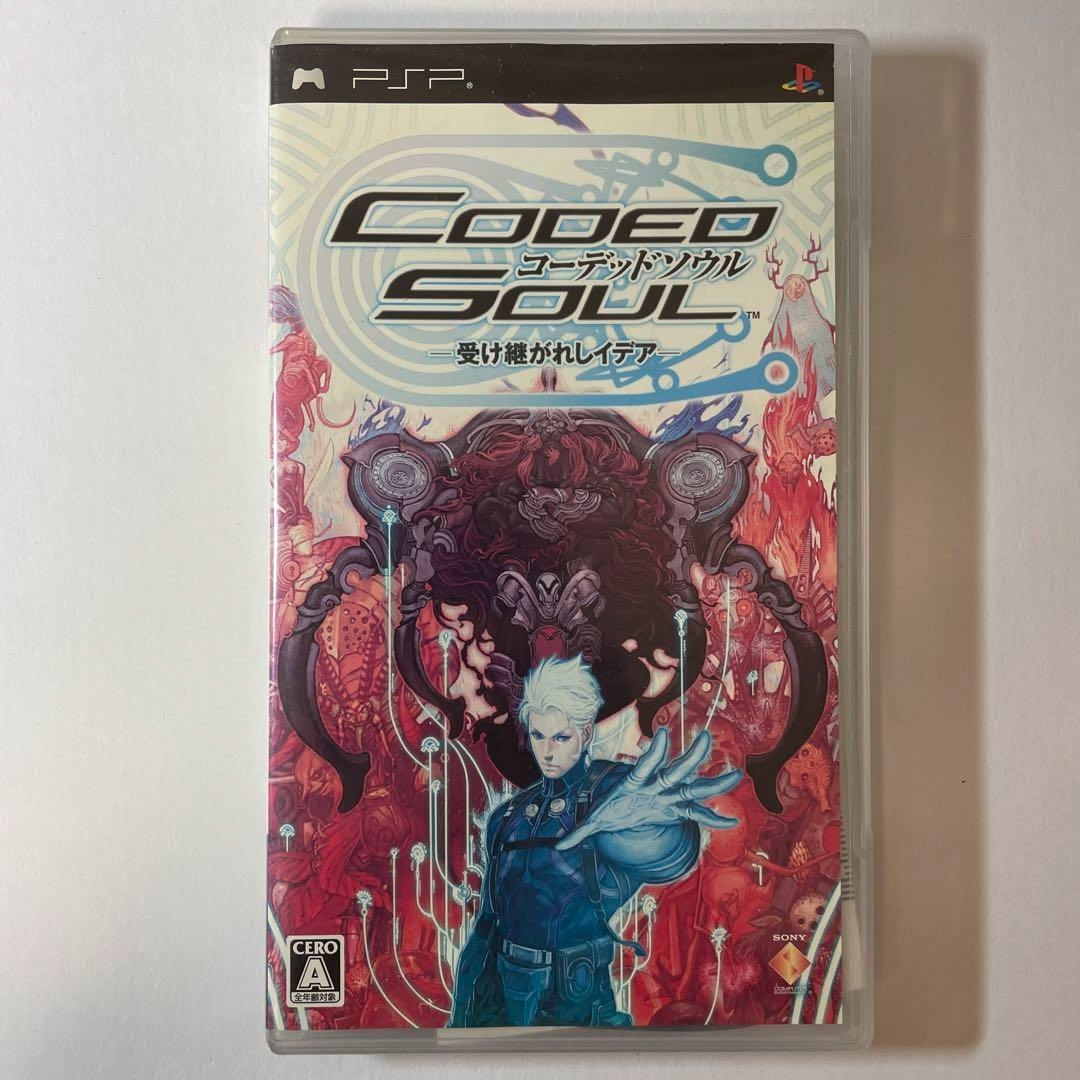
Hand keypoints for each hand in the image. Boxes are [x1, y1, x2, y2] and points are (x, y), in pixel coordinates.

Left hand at [554, 728, 741, 850]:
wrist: (622, 813)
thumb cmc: (609, 811)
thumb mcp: (594, 822)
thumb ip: (578, 834)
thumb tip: (557, 848)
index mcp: (637, 782)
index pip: (646, 763)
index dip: (654, 750)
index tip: (662, 733)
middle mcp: (656, 786)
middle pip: (676, 769)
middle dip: (691, 755)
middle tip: (706, 737)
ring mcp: (670, 796)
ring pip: (694, 786)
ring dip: (714, 781)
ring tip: (736, 773)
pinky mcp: (677, 809)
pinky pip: (697, 813)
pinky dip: (713, 818)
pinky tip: (730, 821)